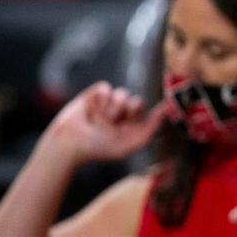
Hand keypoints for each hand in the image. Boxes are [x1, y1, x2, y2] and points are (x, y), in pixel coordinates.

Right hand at [44, 81, 166, 166]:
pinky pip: (106, 88)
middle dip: (130, 110)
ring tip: (102, 120)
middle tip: (117, 121)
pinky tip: (93, 111)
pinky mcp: (94, 94)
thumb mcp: (131, 144)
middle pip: (137, 101)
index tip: (164, 105)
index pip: (147, 114)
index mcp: (130, 127)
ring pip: (122, 93)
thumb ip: (151, 128)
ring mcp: (107, 103)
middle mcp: (120, 114)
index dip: (153, 110)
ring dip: (113, 108)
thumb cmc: (99, 149)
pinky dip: (101, 99)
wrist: (69, 144)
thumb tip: (166, 110)